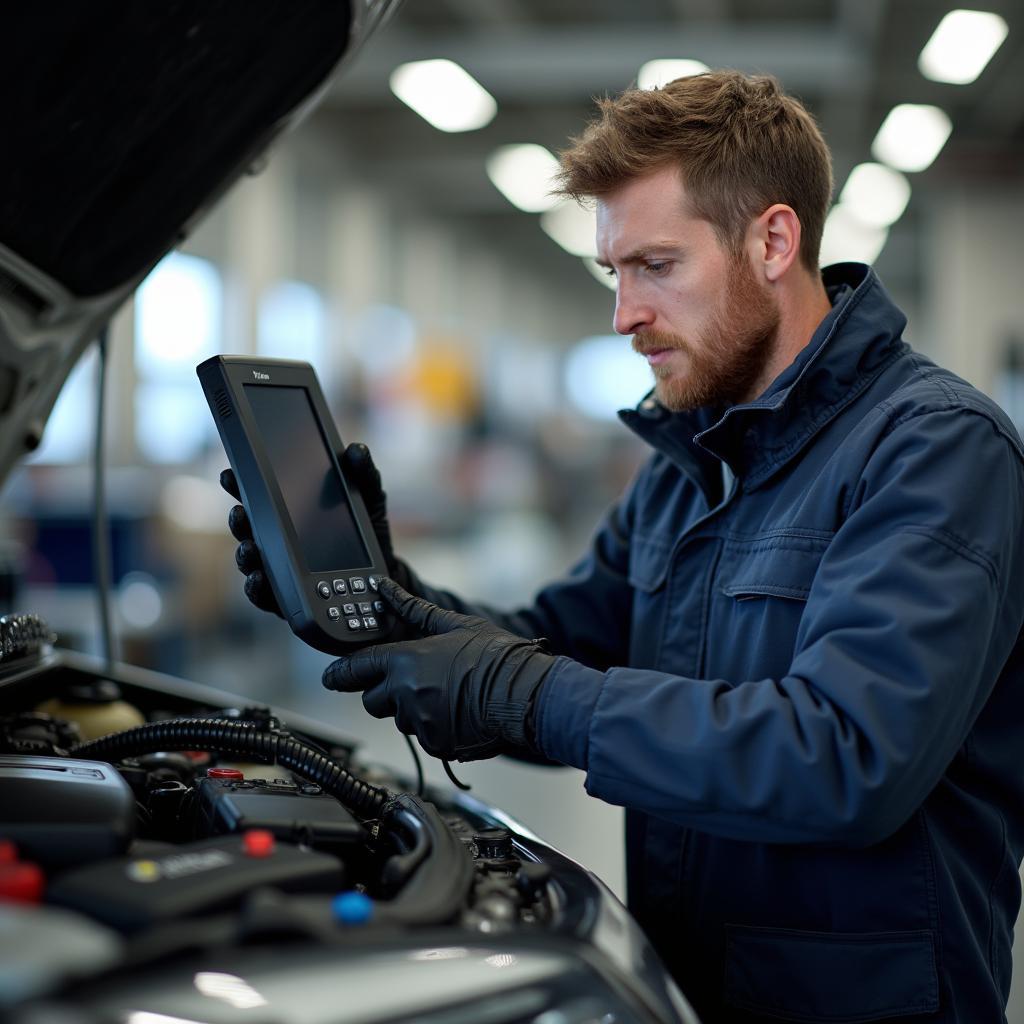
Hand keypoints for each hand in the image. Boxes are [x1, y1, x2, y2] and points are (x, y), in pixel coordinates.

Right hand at [220, 443, 402, 615]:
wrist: (383, 577)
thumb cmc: (369, 535)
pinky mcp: (287, 598)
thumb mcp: (369, 501)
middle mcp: (278, 542)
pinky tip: (259, 579)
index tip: (230, 475)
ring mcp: (280, 571)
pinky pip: (265, 595)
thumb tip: (356, 449)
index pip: (258, 497)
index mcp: (290, 514)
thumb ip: (363, 475)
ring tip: (249, 548)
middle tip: (240, 513)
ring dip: (244, 555)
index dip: (240, 486)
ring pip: (251, 563)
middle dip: (238, 522)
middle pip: (247, 530)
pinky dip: (257, 588)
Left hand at [322, 578, 557, 761]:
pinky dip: (435, 728)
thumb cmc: (496, 656)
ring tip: (447, 694)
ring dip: (412, 709)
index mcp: (405, 660)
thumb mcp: (454, 624)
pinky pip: (424, 738)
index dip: (340, 673)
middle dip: (383, 692)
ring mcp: (420, 723)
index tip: (333, 676)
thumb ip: (413, 610)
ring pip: (400, 720)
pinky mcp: (437, 745)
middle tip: (410, 682)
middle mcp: (406, 694)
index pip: (355, 669)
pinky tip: (458, 712)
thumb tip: (385, 590)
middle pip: (372, 701)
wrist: (526, 694)